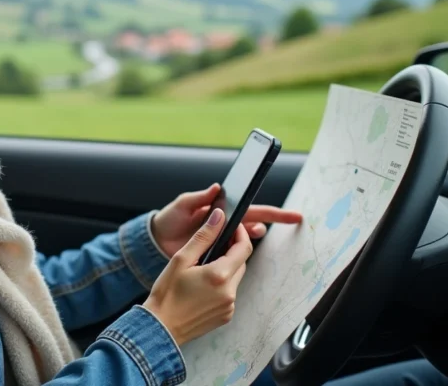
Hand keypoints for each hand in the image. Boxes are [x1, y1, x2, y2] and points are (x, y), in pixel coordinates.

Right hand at [143, 209, 252, 345]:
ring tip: (202, 267)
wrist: (160, 327)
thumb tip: (220, 216)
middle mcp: (229, 292)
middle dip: (231, 251)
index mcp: (219, 275)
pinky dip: (221, 285)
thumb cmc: (166, 293)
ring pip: (235, 278)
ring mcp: (229, 306)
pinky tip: (202, 286)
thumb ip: (203, 236)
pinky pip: (230, 293)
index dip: (240, 234)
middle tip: (212, 246)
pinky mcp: (226, 316)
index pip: (244, 248)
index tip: (231, 226)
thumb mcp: (181, 259)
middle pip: (241, 262)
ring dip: (226, 269)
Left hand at [151, 184, 302, 257]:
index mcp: (222, 210)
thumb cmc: (170, 219)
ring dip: (251, 241)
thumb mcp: (182, 205)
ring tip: (247, 240)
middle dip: (275, 223)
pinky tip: (237, 259)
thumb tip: (217, 188)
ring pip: (246, 243)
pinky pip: (232, 259)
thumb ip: (199, 197)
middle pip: (256, 224)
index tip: (292, 215)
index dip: (273, 212)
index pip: (252, 209)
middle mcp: (227, 226)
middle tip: (292, 222)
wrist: (156, 241)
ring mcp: (223, 242)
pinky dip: (238, 258)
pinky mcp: (215, 257)